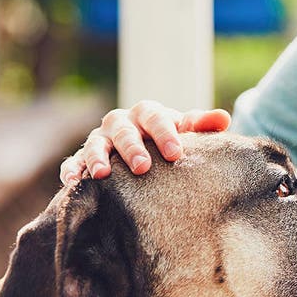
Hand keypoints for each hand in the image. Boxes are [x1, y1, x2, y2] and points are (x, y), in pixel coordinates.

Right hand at [60, 100, 230, 184]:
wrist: (148, 150)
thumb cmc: (171, 141)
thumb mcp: (187, 132)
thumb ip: (203, 125)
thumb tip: (225, 118)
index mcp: (148, 113)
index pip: (155, 118)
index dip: (164, 134)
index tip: (175, 154)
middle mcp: (121, 123)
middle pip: (124, 131)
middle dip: (132, 148)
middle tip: (143, 167)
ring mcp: (101, 140)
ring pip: (95, 144)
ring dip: (96, 157)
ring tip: (101, 174)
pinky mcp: (84, 158)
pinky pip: (74, 161)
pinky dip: (72, 169)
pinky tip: (74, 182)